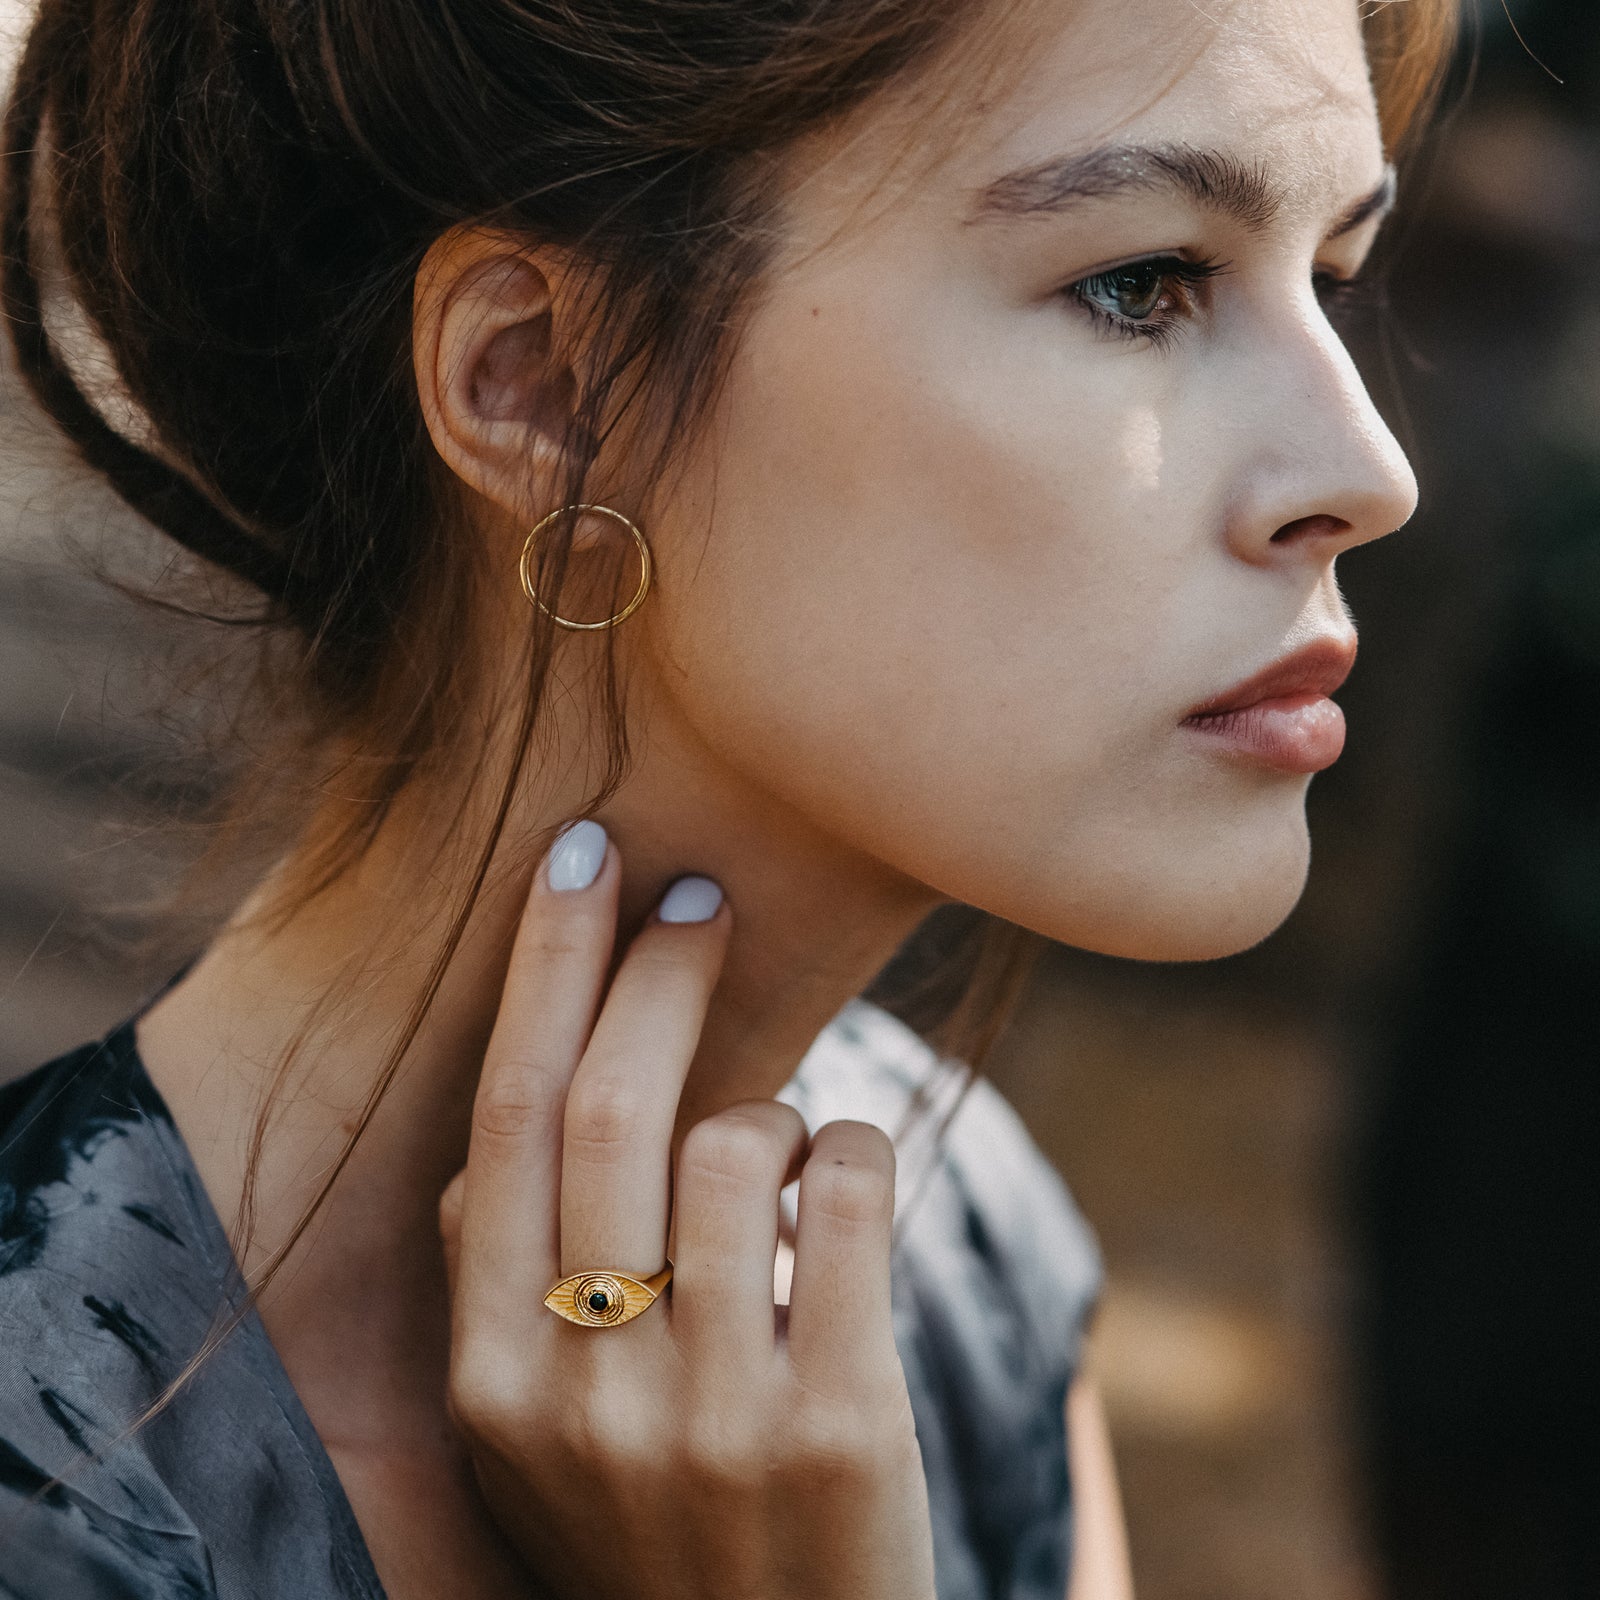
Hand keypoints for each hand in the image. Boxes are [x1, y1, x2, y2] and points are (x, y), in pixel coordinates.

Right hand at [437, 821, 937, 1598]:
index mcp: (489, 1376)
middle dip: (659, 969)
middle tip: (700, 902)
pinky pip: (849, 1192)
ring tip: (789, 1157)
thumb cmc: (661, 1520)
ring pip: (740, 1140)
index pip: (503, 1120)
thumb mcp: (538, 1431)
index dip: (546, 969)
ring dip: (779, 1107)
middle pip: (612, 1107)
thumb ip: (509, 1285)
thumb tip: (512, 1114)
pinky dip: (854, 1148)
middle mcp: (582, 1394)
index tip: (584, 858)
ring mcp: (712, 1417)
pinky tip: (843, 1190)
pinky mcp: (838, 1426)